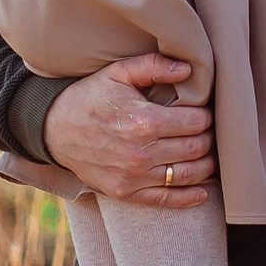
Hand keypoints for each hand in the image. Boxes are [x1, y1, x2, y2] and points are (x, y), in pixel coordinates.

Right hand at [40, 54, 215, 207]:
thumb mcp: (118, 72)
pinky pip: (166, 199)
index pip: (196, 122)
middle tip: (211, 132)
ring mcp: (134, 176)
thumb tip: (188, 69)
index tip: (207, 111)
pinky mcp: (126, 193)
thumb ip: (154, 66)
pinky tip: (203, 191)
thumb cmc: (90, 97)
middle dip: (209, 138)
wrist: (54, 129)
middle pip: (196, 148)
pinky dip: (189, 197)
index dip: (207, 116)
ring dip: (206, 166)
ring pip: (187, 175)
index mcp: (144, 121)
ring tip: (209, 155)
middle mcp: (141, 152)